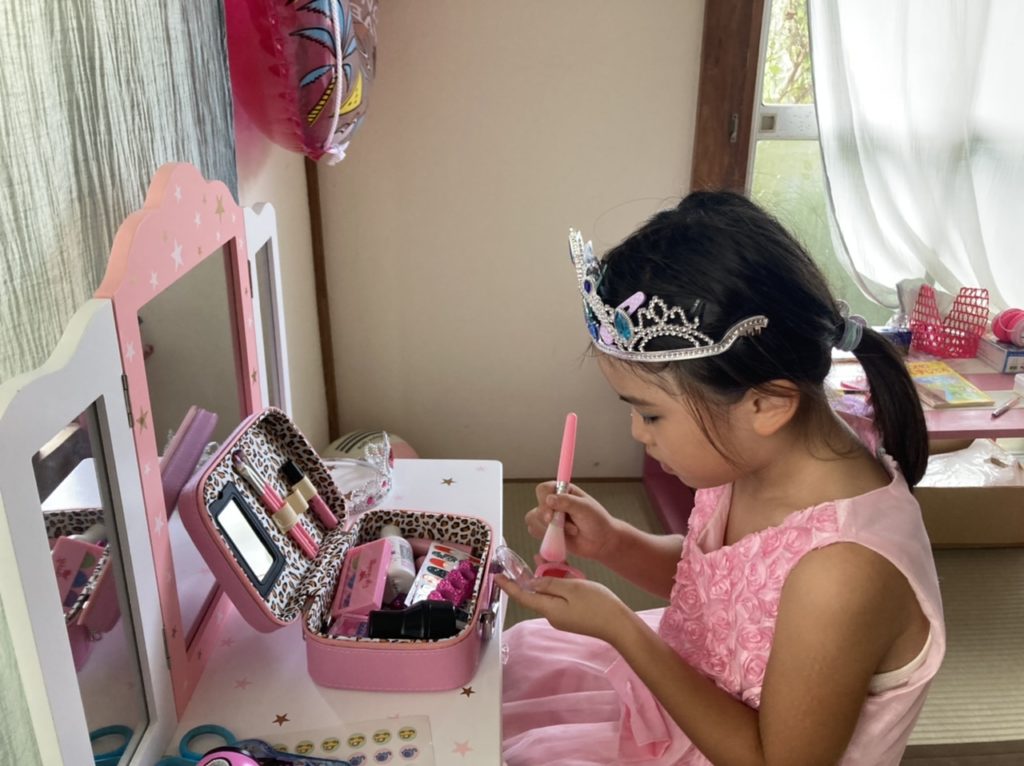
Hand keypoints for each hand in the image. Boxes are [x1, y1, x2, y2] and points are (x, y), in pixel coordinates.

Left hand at [496, 573, 635, 645]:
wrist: (620, 625)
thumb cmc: (597, 604)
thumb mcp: (572, 587)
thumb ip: (550, 583)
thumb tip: (532, 582)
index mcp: (549, 609)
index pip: (523, 596)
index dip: (509, 585)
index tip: (497, 576)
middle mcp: (553, 615)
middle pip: (536, 594)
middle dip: (530, 576)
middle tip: (526, 559)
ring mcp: (563, 617)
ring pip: (549, 594)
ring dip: (546, 578)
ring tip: (545, 559)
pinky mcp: (573, 616)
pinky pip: (560, 598)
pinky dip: (558, 584)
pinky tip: (563, 572)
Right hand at [525, 481, 620, 562]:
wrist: (601, 542)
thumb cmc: (597, 521)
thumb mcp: (585, 508)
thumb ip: (567, 502)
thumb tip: (549, 499)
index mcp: (562, 491)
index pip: (543, 490)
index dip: (544, 501)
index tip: (552, 514)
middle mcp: (553, 503)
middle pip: (537, 507)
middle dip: (550, 520)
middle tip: (569, 527)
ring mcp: (549, 517)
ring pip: (533, 520)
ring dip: (550, 530)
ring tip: (570, 531)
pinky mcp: (547, 531)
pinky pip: (535, 532)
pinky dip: (546, 537)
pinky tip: (562, 538)